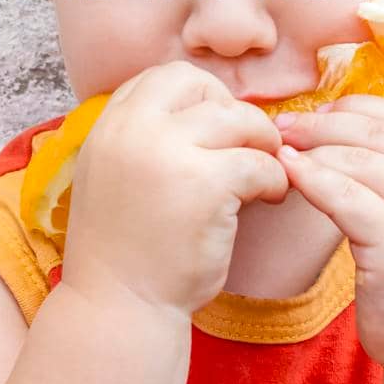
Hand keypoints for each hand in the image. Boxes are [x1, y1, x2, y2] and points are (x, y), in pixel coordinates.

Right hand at [57, 61, 290, 319]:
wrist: (120, 306)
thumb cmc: (127, 247)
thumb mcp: (115, 174)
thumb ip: (145, 137)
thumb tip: (207, 107)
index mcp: (109, 125)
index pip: (163, 77)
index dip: (198, 96)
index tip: (214, 129)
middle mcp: (133, 130)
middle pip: (202, 86)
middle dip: (232, 112)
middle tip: (246, 147)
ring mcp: (169, 154)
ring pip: (239, 119)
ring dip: (262, 143)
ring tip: (265, 173)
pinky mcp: (206, 185)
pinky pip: (260, 162)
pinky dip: (274, 179)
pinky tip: (267, 199)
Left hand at [273, 95, 383, 373]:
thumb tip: (345, 141)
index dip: (354, 110)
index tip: (316, 114)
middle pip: (377, 133)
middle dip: (323, 124)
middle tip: (282, 125)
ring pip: (359, 160)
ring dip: (312, 149)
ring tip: (278, 149)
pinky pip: (346, 197)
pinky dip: (312, 180)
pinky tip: (288, 174)